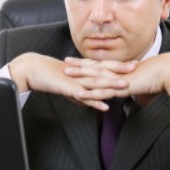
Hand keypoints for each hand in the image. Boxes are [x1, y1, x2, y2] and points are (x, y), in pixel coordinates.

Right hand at [8, 53, 131, 110]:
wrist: (33, 71)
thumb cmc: (48, 77)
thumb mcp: (66, 87)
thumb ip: (78, 95)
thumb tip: (87, 104)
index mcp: (82, 70)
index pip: (103, 65)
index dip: (117, 64)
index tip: (132, 63)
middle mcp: (81, 73)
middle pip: (103, 70)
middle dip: (120, 69)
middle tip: (136, 67)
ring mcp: (76, 80)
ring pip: (96, 82)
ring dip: (111, 83)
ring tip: (126, 85)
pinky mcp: (69, 89)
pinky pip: (85, 96)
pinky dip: (96, 102)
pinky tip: (105, 106)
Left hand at [64, 53, 169, 107]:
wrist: (169, 72)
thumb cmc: (161, 80)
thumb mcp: (147, 89)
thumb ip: (140, 96)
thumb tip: (140, 103)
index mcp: (123, 71)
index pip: (104, 66)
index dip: (91, 63)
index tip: (81, 61)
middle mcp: (118, 72)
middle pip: (95, 68)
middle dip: (79, 65)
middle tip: (65, 62)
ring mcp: (118, 79)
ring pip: (95, 77)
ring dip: (79, 76)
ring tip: (65, 73)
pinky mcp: (121, 87)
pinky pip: (102, 91)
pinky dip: (89, 93)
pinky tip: (78, 94)